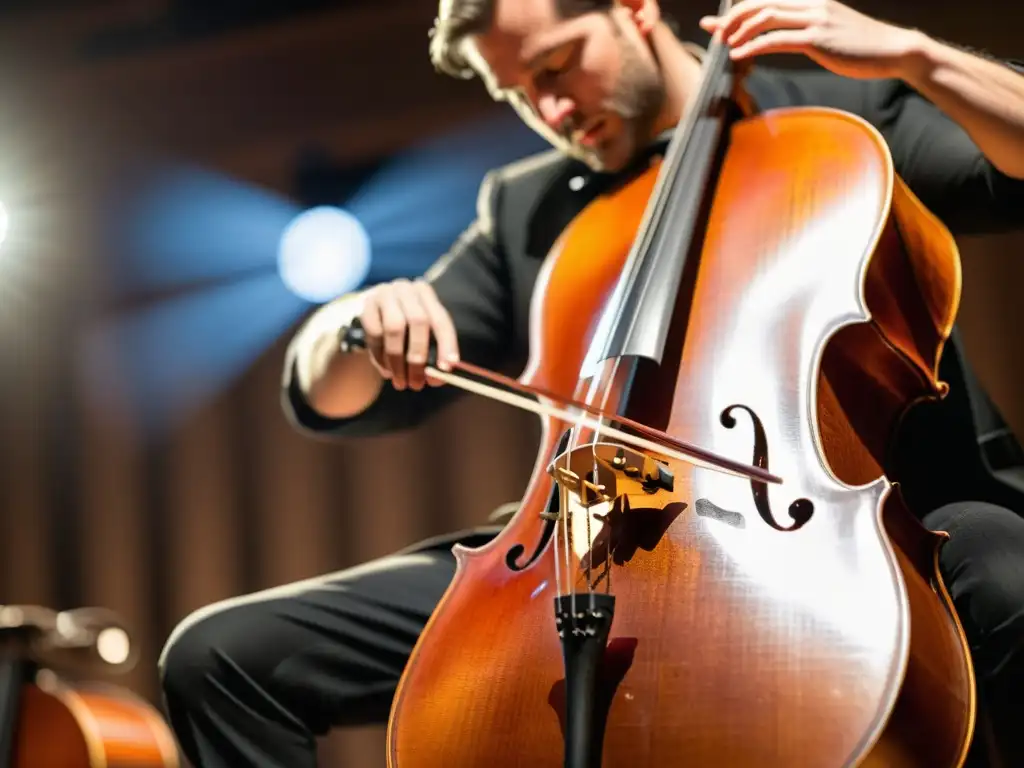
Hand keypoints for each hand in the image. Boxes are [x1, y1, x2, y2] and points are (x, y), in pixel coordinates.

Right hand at [358, 278, 458, 390]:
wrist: (377, 316)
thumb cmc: (407, 329)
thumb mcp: (424, 336)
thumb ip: (435, 354)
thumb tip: (440, 376)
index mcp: (426, 293)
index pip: (441, 320)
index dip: (446, 345)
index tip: (446, 369)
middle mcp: (406, 289)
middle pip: (418, 321)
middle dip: (418, 356)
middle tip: (417, 383)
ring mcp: (384, 294)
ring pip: (394, 328)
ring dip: (398, 361)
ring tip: (400, 382)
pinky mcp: (366, 306)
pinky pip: (375, 334)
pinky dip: (381, 357)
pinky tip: (386, 371)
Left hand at [700, 0, 925, 80]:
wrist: (894, 50)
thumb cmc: (862, 46)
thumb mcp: (832, 30)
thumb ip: (808, 28)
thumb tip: (787, 38)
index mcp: (813, 1)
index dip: (739, 9)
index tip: (718, 22)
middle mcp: (812, 4)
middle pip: (760, 4)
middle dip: (732, 18)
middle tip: (713, 33)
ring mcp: (815, 20)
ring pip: (765, 17)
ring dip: (739, 31)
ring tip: (724, 45)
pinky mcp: (817, 39)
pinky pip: (776, 40)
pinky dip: (753, 46)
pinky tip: (739, 55)